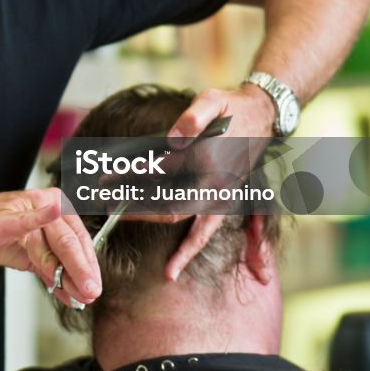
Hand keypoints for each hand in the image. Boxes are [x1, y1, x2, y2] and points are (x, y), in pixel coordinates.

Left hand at [0, 187, 101, 305]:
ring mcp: (43, 237)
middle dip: (81, 274)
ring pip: (64, 262)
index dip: (80, 263)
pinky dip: (60, 283)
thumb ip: (33, 218)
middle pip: (71, 250)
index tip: (89, 282)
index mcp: (47, 201)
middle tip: (91, 294)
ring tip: (82, 298)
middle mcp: (50, 217)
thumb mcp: (2, 220)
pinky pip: (51, 269)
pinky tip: (68, 296)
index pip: (69, 238)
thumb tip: (56, 208)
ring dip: (73, 281)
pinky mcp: (34, 253)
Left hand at [123, 84, 275, 280]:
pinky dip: (189, 253)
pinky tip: (171, 271)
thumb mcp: (212, 99)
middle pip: (168, 206)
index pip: (159, 170)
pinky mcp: (224, 202)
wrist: (264, 115)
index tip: (105, 178)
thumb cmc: (232, 107)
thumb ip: (193, 117)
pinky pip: (205, 234)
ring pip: (188, 227)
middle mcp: (215, 184)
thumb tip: (173, 141)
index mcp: (208, 159)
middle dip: (135, 209)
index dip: (129, 174)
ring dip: (157, 233)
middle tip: (106, 208)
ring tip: (125, 231)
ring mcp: (222, 196)